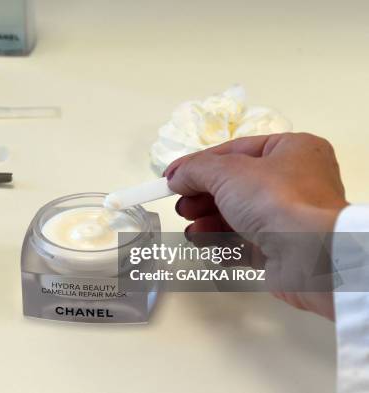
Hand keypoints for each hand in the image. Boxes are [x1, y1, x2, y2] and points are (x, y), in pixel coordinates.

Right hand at [164, 132, 348, 319]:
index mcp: (291, 150)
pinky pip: (244, 242)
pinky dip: (222, 244)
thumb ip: (196, 170)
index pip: (234, 151)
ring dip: (207, 223)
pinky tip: (208, 246)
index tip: (170, 178)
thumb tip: (176, 177)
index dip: (198, 165)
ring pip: (236, 216)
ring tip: (193, 231)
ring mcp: (288, 217)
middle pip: (233, 186)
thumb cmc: (274, 199)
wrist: (311, 254)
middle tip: (182, 207)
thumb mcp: (228, 172)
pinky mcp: (281, 248)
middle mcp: (294, 181)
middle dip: (202, 198)